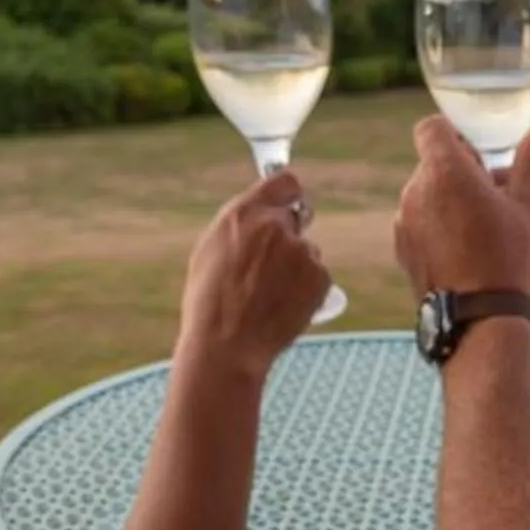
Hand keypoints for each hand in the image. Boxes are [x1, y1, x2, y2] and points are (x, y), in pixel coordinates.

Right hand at [178, 170, 330, 376]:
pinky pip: (317, 275)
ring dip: (296, 266)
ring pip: (306, 250)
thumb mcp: (210, 251)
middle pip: (296, 217)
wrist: (227, 346)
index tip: (287, 205)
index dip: (287, 195)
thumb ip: (241, 225)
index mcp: (243, 214)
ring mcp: (301, 251)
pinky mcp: (319, 276)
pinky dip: (307, 289)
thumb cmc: (210, 304)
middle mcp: (275, 226)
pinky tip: (283, 306)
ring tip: (269, 296)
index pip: (285, 182)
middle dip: (288, 236)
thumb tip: (259, 214)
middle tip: (273, 265)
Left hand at [394, 114, 529, 299]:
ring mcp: (404, 222)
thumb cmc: (508, 258)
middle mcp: (415, 192)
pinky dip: (438, 224)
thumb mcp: (529, 204)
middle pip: (432, 162)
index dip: (455, 133)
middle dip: (462, 170)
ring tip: (485, 225)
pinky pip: (419, 221)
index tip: (481, 154)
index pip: (431, 127)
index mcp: (445, 171)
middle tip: (497, 193)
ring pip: (426, 193)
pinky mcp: (402, 249)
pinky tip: (467, 249)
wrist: (481, 320)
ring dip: (450, 198)